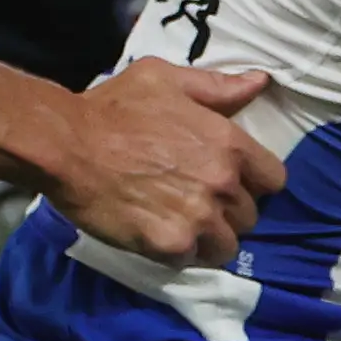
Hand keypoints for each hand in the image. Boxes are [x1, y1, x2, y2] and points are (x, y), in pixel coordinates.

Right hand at [41, 59, 286, 266]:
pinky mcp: (170, 245)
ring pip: (227, 245)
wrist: (66, 145)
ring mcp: (198, 218)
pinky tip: (160, 234)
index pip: (274, 180)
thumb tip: (260, 83)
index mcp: (229, 144)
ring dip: (209, 238)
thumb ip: (218, 87)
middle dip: (229, 211)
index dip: (255, 182)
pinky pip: (192, 260)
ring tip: (184, 225)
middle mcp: (222, 183)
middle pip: (250, 216)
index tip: (233, 182)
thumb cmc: (115, 107)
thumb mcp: (168, 80)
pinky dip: (180, 253)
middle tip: (198, 202)